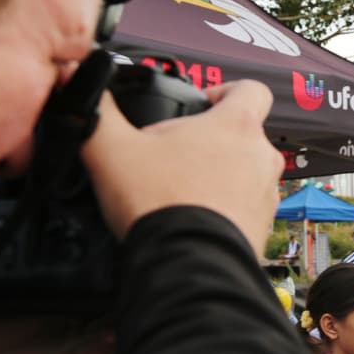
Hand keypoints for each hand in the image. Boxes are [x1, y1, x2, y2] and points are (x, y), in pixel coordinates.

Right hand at [81, 80, 281, 251]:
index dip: (226, 90)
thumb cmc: (159, 203)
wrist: (188, 264)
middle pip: (244, 133)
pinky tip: (194, 215)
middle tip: (176, 153)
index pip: (251, 89)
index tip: (203, 103)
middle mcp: (261, 157)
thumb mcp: (111, 147)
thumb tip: (86, 90)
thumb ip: (100, 111)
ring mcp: (266, 193)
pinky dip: (225, 206)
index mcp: (237, 126)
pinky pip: (246, 206)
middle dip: (212, 139)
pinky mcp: (263, 225)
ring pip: (246, 170)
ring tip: (181, 187)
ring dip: (221, 173)